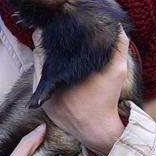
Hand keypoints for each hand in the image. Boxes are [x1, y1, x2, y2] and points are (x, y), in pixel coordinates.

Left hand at [33, 30, 128, 155]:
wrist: (97, 129)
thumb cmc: (106, 98)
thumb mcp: (117, 70)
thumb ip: (118, 46)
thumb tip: (118, 26)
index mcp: (62, 70)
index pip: (41, 41)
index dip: (48, 32)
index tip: (57, 29)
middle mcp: (49, 81)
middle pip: (38, 52)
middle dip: (47, 44)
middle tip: (58, 39)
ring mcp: (44, 92)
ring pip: (38, 67)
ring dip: (45, 59)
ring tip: (58, 54)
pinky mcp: (43, 101)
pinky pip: (40, 82)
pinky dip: (46, 75)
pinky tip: (58, 72)